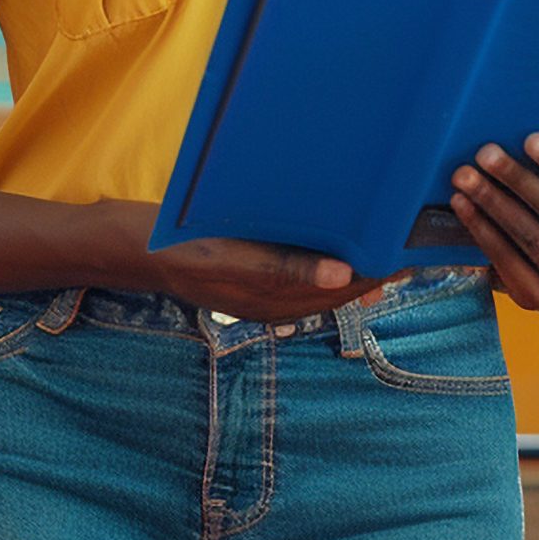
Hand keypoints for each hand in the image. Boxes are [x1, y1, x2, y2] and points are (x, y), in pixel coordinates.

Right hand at [102, 202, 386, 321]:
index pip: (340, 289)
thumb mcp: (228, 255)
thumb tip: (341, 274)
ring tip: (386, 238)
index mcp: (270, 299)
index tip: (411, 250)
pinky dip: (326, 262)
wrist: (127, 247)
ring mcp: (260, 293)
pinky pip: (300, 276)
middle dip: (374, 267)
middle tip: (411, 238)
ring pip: (323, 284)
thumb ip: (281, 267)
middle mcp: (271, 302)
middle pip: (338, 289)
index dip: (377, 271)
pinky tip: (337, 241)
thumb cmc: (175, 245)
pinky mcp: (251, 278)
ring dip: (354, 264)